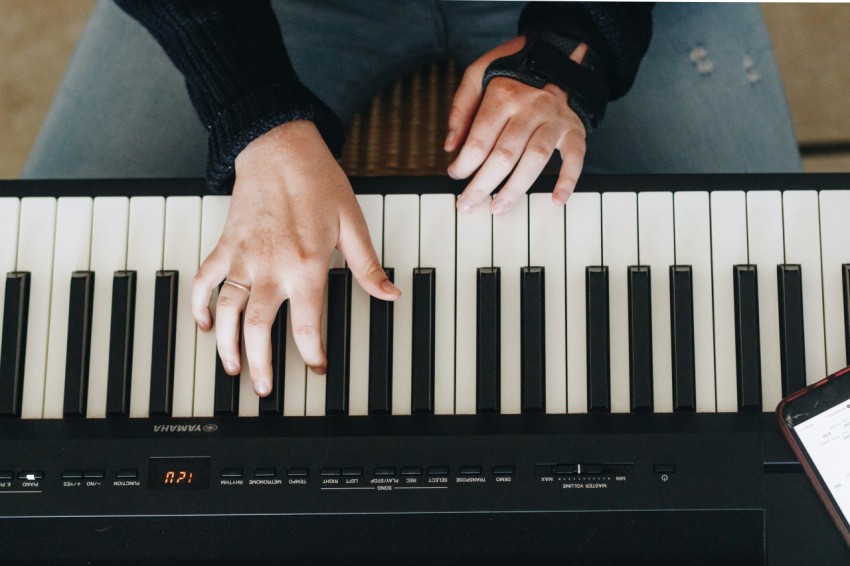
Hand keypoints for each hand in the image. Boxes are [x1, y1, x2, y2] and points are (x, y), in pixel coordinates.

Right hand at [192, 120, 399, 395]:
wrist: (279, 147)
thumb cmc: (317, 181)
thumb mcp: (352, 224)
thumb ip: (368, 266)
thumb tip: (389, 294)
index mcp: (306, 265)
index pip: (308, 326)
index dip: (313, 355)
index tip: (318, 368)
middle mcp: (270, 267)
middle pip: (260, 330)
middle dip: (261, 365)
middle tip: (264, 389)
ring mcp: (243, 258)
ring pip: (228, 313)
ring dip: (228, 346)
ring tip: (234, 369)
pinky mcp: (225, 245)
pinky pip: (204, 281)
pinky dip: (199, 306)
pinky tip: (205, 326)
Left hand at [445, 36, 588, 213]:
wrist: (556, 54)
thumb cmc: (512, 71)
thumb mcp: (478, 74)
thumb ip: (461, 108)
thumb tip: (450, 145)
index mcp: (504, 95)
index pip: (480, 139)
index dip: (464, 163)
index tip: (455, 175)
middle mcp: (531, 108)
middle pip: (504, 154)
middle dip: (482, 184)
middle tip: (467, 204)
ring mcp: (554, 120)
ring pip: (535, 159)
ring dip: (516, 189)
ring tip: (498, 207)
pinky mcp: (574, 129)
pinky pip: (574, 157)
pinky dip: (568, 180)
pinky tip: (558, 199)